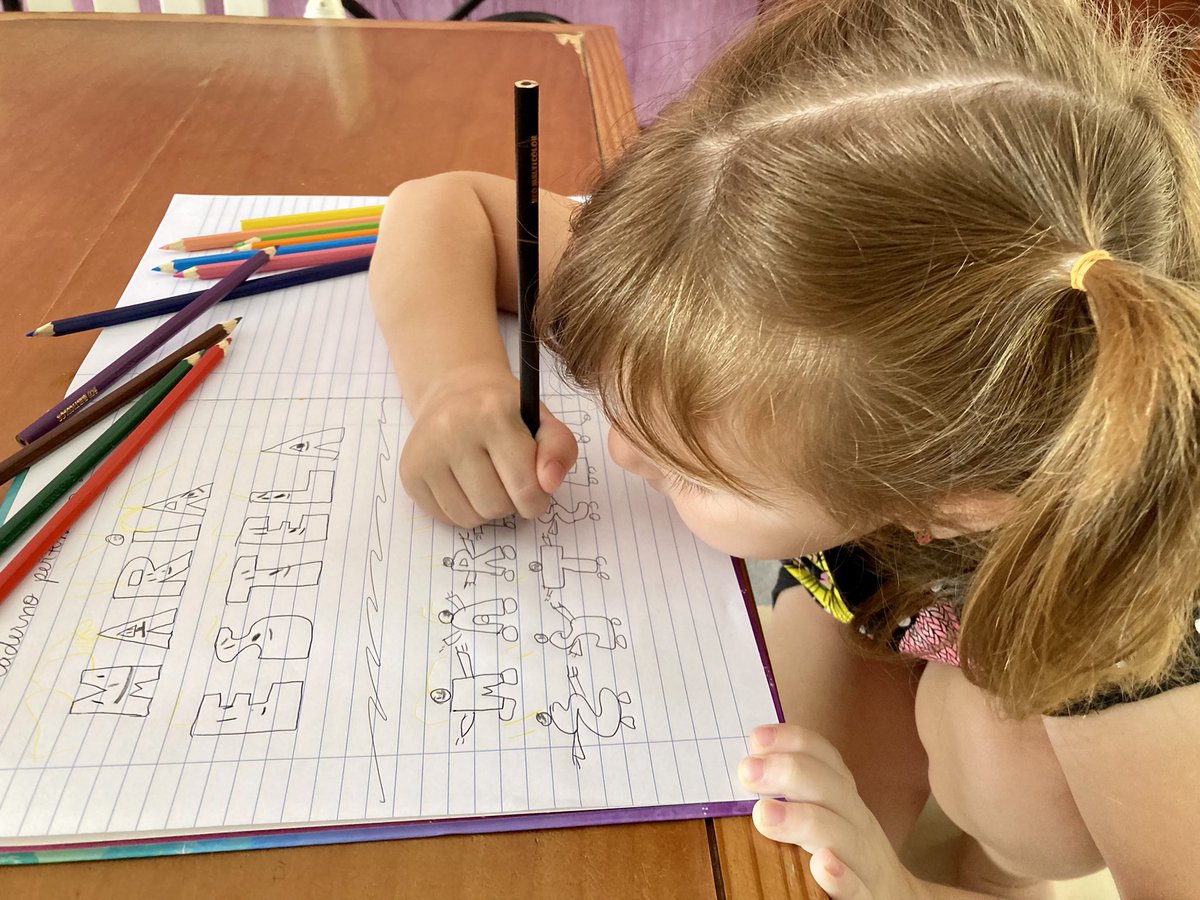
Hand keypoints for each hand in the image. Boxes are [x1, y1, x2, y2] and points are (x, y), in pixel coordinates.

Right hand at [400, 369, 577, 526]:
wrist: (457, 392)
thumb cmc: (506, 413)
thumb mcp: (543, 422)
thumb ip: (559, 451)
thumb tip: (549, 484)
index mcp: (493, 414)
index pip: (525, 487)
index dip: (537, 501)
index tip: (536, 493)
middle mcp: (453, 429)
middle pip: (495, 506)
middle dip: (510, 503)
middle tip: (508, 481)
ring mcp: (426, 451)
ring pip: (469, 518)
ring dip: (486, 510)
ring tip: (488, 481)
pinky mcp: (409, 471)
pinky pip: (445, 518)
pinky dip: (462, 509)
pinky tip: (464, 483)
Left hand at [738, 724, 919, 899]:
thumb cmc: (848, 855)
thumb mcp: (827, 814)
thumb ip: (795, 791)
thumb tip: (744, 767)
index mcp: (842, 798)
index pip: (825, 758)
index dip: (793, 741)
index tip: (757, 737)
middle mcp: (856, 822)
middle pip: (830, 788)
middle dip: (789, 772)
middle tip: (748, 770)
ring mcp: (864, 861)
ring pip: (841, 833)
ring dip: (801, 819)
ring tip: (765, 814)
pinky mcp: (869, 898)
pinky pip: (858, 887)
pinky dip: (841, 876)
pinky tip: (821, 866)